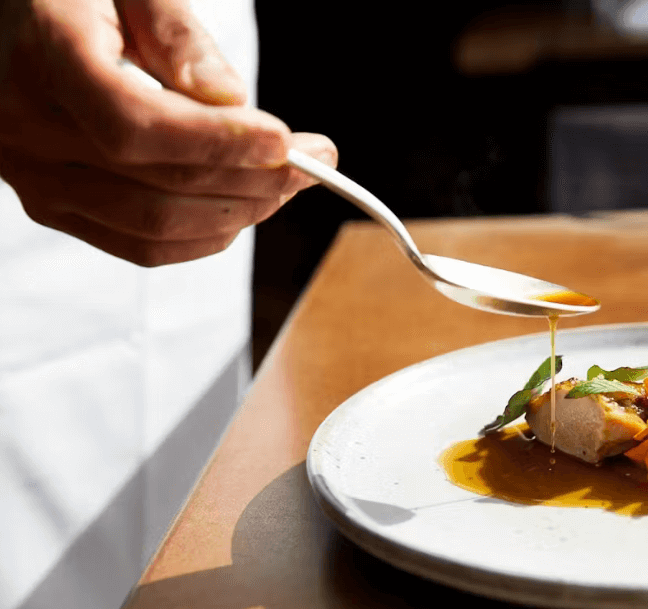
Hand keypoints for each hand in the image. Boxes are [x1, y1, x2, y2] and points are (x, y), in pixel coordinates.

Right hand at [0, 0, 336, 265]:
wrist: (13, 25)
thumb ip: (177, 35)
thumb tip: (229, 100)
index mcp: (43, 57)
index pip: (136, 125)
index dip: (218, 143)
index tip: (284, 141)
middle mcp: (27, 128)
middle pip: (159, 184)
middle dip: (254, 179)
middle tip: (316, 160)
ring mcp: (37, 178)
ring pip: (155, 225)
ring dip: (240, 211)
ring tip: (289, 182)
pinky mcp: (55, 206)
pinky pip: (140, 245)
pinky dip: (205, 236)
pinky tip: (246, 207)